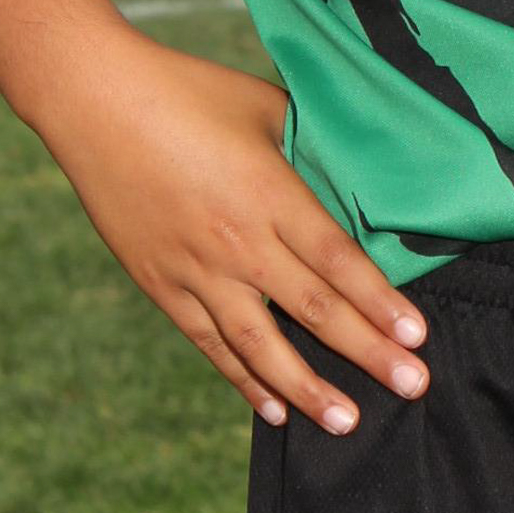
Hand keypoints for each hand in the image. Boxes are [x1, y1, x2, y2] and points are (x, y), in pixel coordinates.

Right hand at [31, 26, 428, 433]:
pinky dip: (242, 379)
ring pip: (260, 344)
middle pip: (313, 308)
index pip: (338, 261)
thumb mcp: (262, 106)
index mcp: (269, 192)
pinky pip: (210, 343)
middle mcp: (236, 241)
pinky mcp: (160, 285)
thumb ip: (307, 144)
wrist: (95, 104)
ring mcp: (195, 270)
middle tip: (413, 385)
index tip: (417, 336)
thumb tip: (349, 169)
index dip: (380, 302)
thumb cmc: (188, 91)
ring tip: (346, 421)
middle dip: (368, 351)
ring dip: (307, 387)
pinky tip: (273, 409)